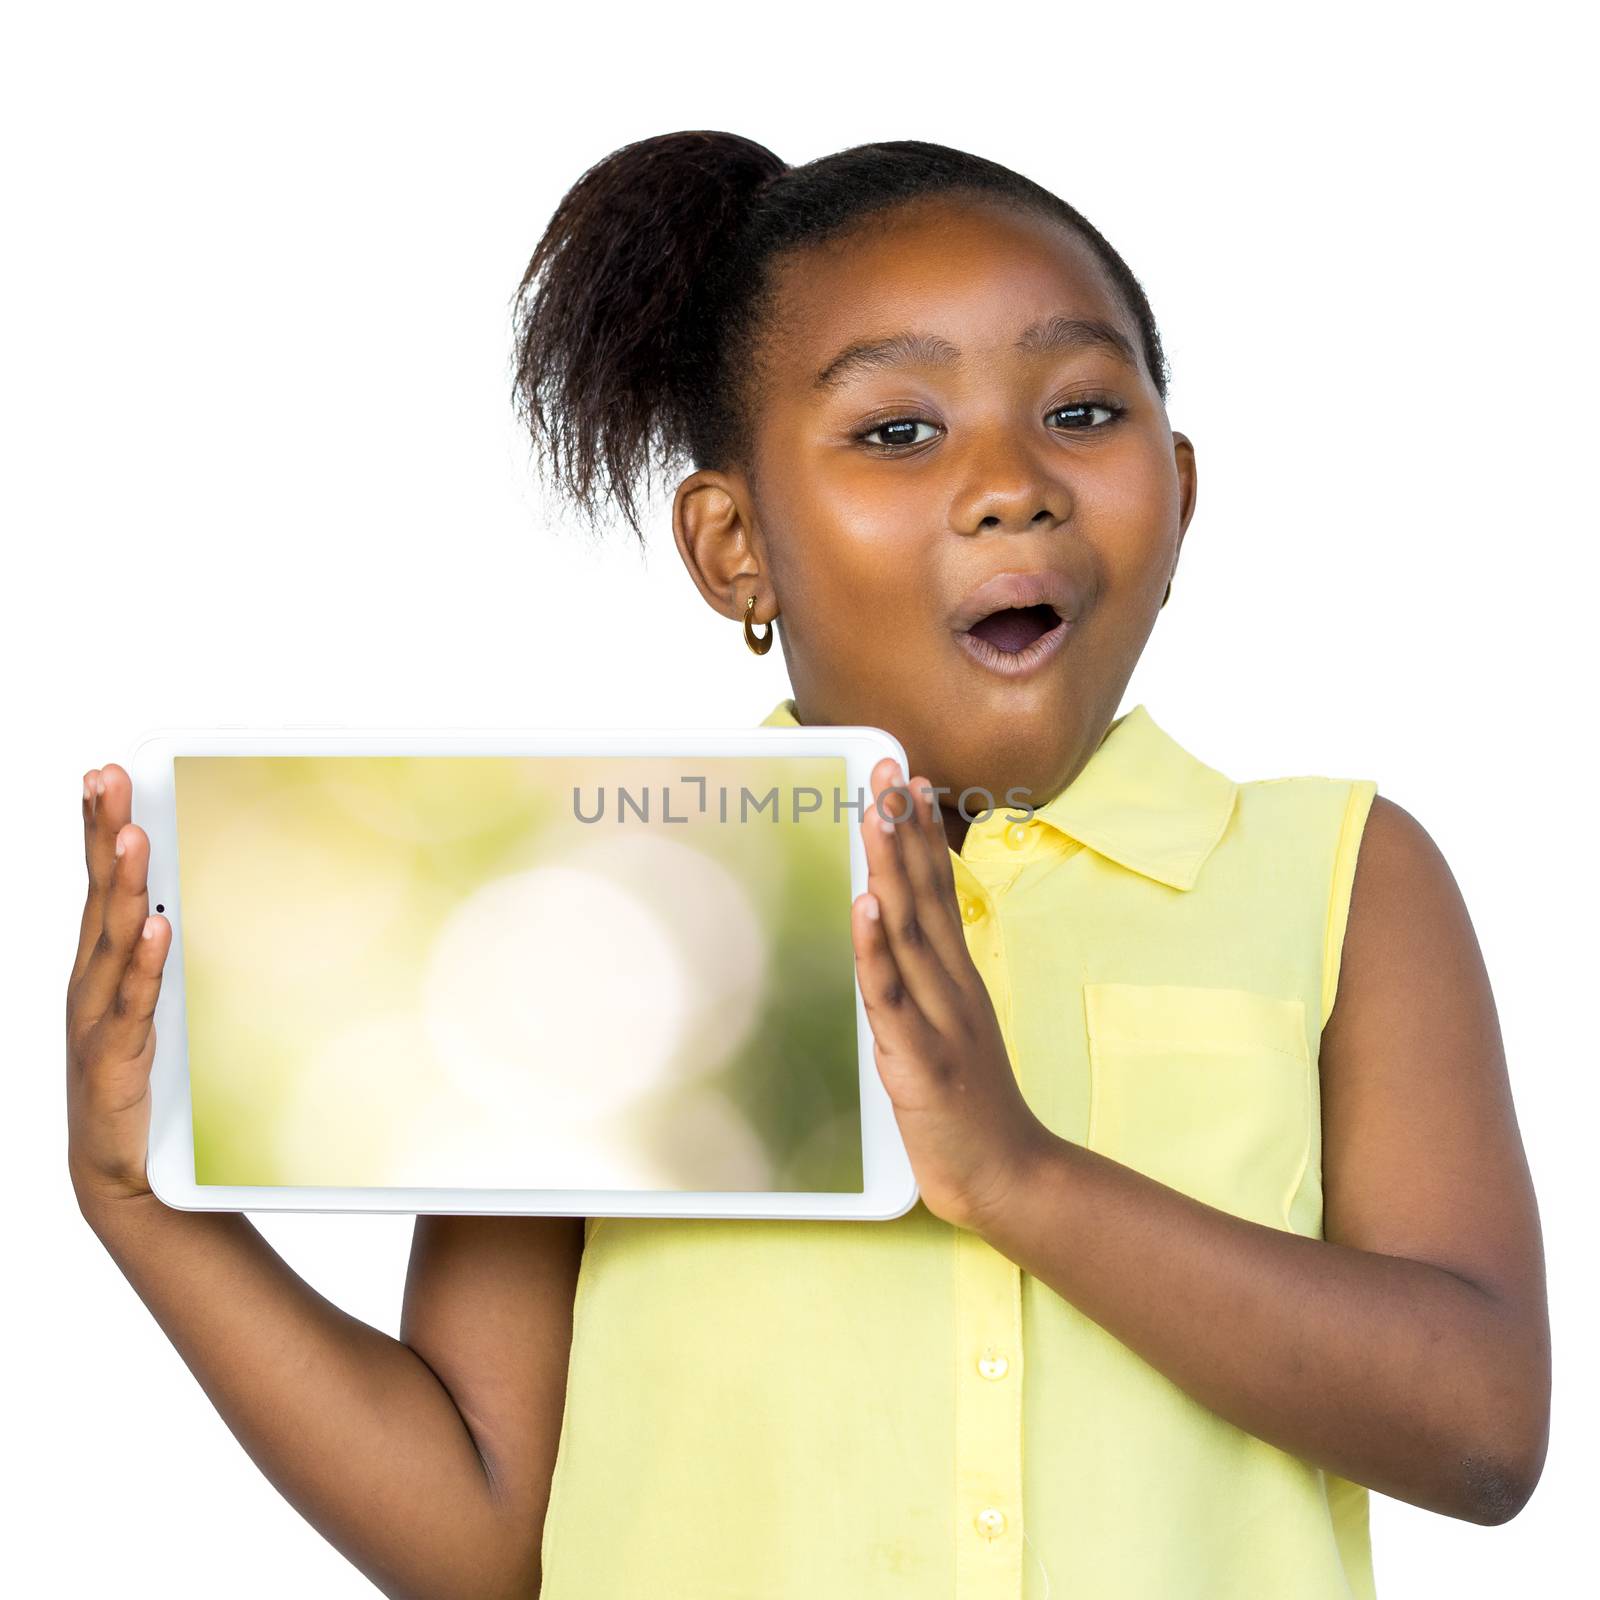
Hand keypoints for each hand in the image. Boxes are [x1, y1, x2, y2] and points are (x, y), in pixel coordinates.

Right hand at [66, 763, 172, 1210]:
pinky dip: (147, 964)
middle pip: (98, 895)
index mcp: (99, 965)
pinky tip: (160, 928)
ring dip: (125, 886)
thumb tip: (190, 903)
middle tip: (107, 779)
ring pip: (113, 940)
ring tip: (136, 836)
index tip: (104, 775)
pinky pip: (136, 1003)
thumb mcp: (149, 1004)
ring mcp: (99, 1017)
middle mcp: (90, 982)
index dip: (97, 828)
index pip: (98, 883)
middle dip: (102, 834)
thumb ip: (161, 955)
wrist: (117, 1167)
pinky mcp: (118, 1056)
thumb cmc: (135, 1078)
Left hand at [850, 757, 1052, 1233]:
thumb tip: (891, 940)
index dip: (920, 833)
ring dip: (888, 867)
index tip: (908, 778)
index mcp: (956, 978)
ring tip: (874, 812)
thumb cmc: (972, 1107)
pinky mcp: (921, 1060)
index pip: (937, 889)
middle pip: (923, 893)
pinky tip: (866, 907)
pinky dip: (876, 950)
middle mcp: (950, 986)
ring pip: (907, 931)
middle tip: (889, 766)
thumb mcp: (948, 1030)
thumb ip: (923, 985)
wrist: (1010, 1176)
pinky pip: (891, 998)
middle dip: (903, 826)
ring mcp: (939, 1019)